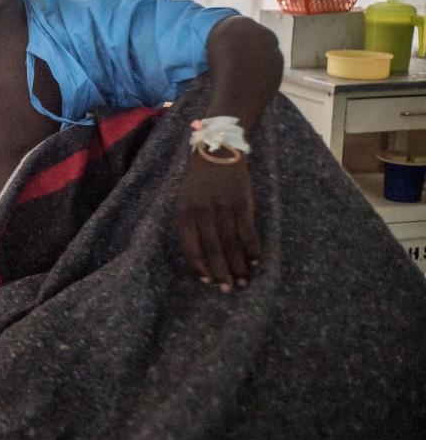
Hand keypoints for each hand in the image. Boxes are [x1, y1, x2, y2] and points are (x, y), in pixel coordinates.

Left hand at [177, 153, 260, 291]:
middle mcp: (203, 212)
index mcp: (185, 212)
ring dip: (239, 265)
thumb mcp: (184, 199)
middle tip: (228, 289)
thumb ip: (190, 223)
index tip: (207, 281)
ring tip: (243, 281)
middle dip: (221, 271)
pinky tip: (256, 261)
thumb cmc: (198, 179)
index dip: (199, 266)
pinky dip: (253, 248)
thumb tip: (199, 254)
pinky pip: (248, 231)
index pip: (189, 247)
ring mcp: (224, 208)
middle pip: (212, 249)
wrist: (217, 150)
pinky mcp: (243, 203)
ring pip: (231, 243)